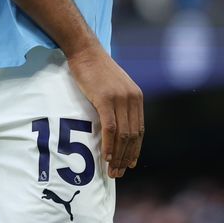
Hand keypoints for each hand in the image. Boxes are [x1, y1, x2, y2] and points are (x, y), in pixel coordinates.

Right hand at [66, 44, 143, 178]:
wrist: (84, 50)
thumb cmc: (95, 68)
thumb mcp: (114, 85)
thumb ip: (119, 102)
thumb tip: (116, 124)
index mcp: (136, 97)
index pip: (139, 130)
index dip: (135, 149)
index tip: (130, 164)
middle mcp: (132, 99)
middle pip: (132, 136)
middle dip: (125, 157)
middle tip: (118, 173)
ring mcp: (119, 99)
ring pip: (122, 135)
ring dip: (117, 155)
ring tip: (111, 170)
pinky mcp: (105, 99)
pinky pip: (110, 128)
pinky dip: (109, 144)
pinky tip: (105, 156)